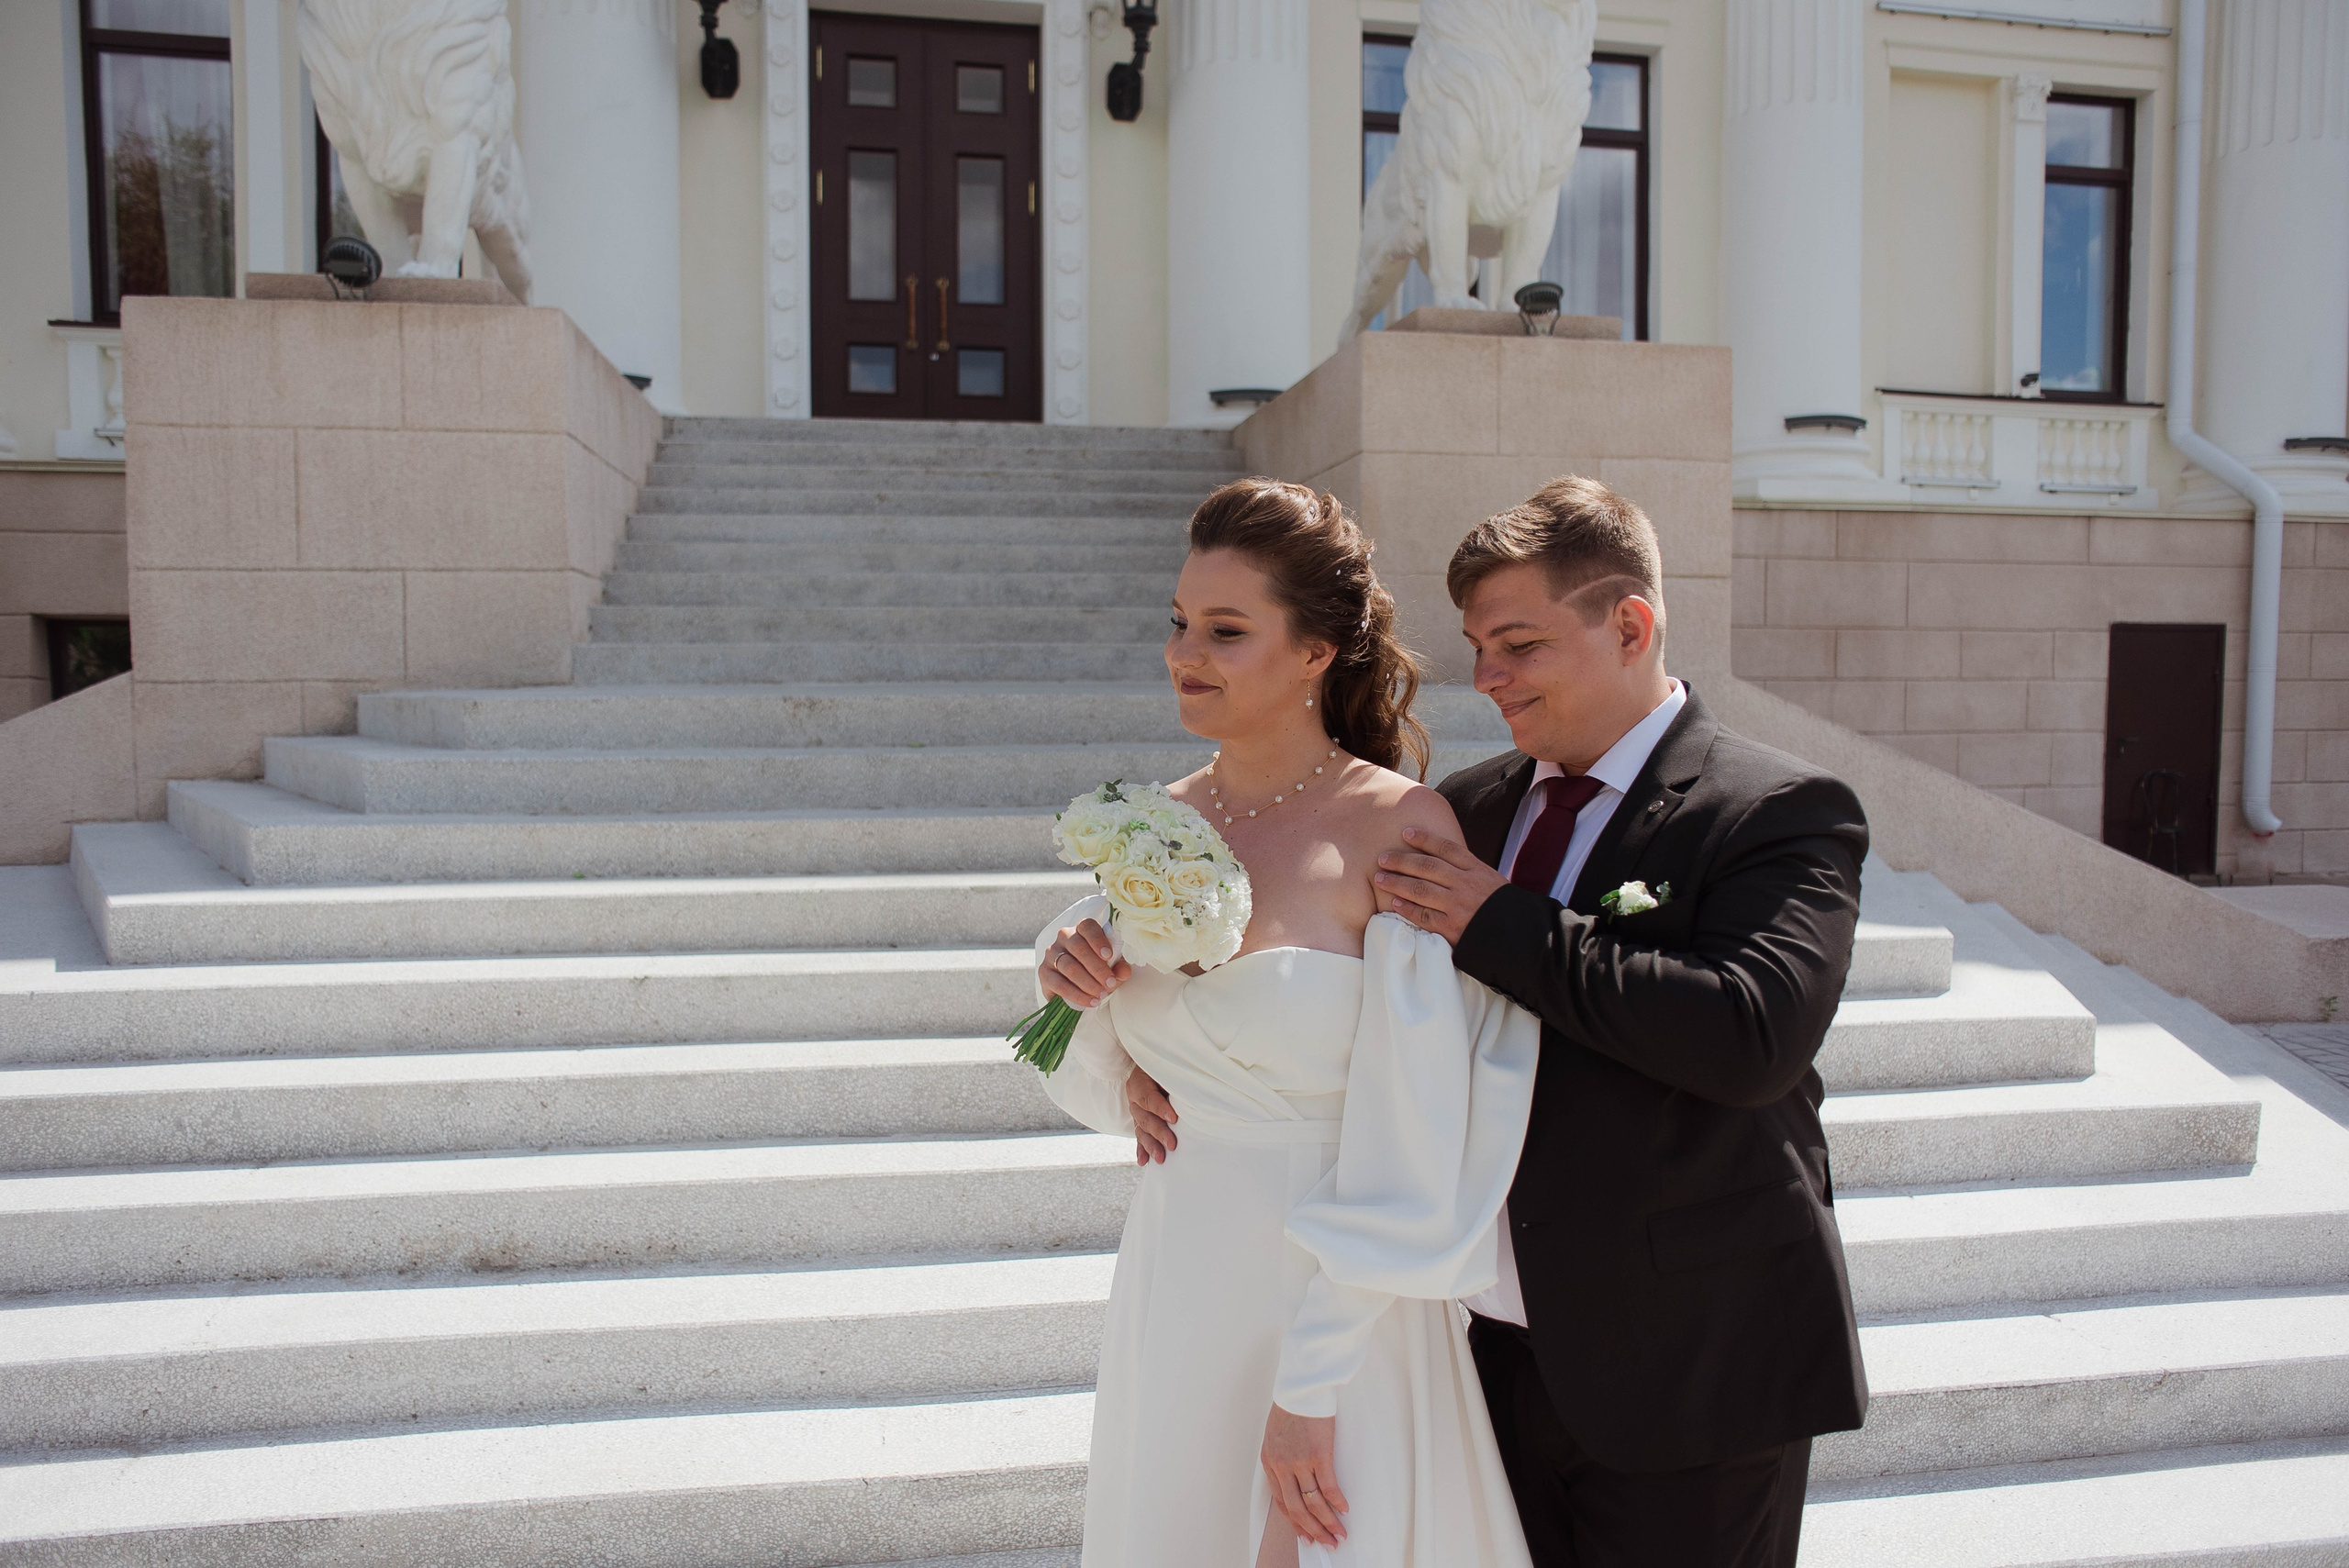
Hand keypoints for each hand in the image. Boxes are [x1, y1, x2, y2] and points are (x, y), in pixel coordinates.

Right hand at [1038, 918, 1129, 1009]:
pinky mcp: (1044, 972)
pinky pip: (1059, 984)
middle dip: (1097, 968)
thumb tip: (1124, 972)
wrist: (1078, 988)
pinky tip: (1090, 1001)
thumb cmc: (1097, 970)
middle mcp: (1064, 938)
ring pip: (1069, 966)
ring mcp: (1052, 954)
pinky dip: (1077, 994)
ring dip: (1088, 983)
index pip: (1087, 926)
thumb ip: (1119, 967)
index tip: (1109, 956)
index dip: (1098, 940)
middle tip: (1110, 983)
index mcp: (1082, 930)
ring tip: (1102, 994)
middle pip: (1078, 947)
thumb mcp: (1112, 967)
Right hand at [1127, 1066, 1177, 1164]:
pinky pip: (1140, 1137)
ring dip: (1151, 1145)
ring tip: (1160, 1158)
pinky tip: (1144, 1162)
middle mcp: (1135, 1099)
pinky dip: (1142, 1150)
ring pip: (1141, 1130)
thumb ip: (1175, 1078)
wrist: (1158, 1066)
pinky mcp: (1140, 1122)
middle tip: (1172, 1144)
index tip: (1174, 1119)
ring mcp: (1136, 1112)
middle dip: (1159, 1132)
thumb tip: (1191, 1090)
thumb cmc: (1168, 1065)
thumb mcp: (1168, 1067)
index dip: (1160, 1109)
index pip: (1148, 1098)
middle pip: (1145, 1117)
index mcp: (1139, 1082)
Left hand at [1261, 1404, 1347, 1547]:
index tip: (1306, 1535)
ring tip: (1339, 1533)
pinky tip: (1344, 1509)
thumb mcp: (1275, 1436)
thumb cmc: (1290, 1407)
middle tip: (1327, 1542)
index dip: (1295, 1523)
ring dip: (1328, 1522)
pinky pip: (1329, 1487)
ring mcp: (1300, 1461)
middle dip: (1313, 1530)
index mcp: (1270, 1463)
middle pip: (1297, 1509)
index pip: (1281, 1503)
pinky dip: (1337, 1502)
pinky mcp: (1318, 1454)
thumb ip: (1282, 1459)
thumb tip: (1295, 1481)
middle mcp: (1282, 1466)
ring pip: (1313, 1503)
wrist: (1300, 1387)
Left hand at [1374, 825, 1511, 943]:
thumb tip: (1439, 859)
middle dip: (1402, 860)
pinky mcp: (1453, 929)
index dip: (1425, 839)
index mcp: (1477, 870)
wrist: (1520, 937)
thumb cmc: (1502, 908)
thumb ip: (1467, 871)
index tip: (1406, 833)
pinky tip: (1394, 904)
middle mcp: (1466, 885)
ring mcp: (1459, 907)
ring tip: (1380, 878)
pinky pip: (1425, 917)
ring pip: (1421, 890)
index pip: (1447, 848)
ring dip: (1397, 883)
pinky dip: (1408, 909)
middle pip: (1428, 867)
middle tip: (1382, 858)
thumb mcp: (1491, 880)